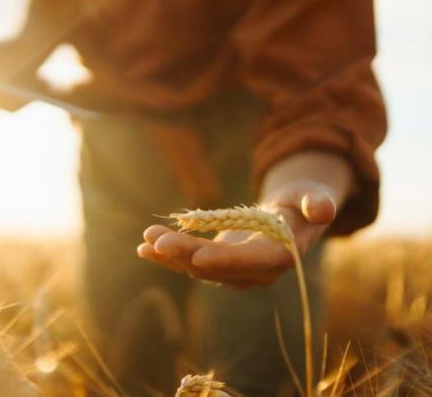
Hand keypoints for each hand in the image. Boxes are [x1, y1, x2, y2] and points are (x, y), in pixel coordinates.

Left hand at [137, 180, 336, 287]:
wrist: (292, 215)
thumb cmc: (304, 201)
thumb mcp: (314, 195)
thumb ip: (318, 202)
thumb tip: (322, 209)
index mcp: (282, 254)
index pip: (254, 261)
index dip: (228, 260)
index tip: (199, 256)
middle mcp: (257, 271)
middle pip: (219, 266)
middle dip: (186, 254)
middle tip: (156, 240)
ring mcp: (235, 271)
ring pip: (199, 267)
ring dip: (170, 255)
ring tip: (145, 240)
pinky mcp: (219, 264)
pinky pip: (191, 262)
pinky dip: (168, 254)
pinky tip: (144, 246)